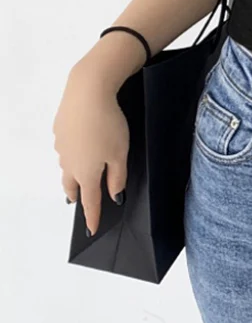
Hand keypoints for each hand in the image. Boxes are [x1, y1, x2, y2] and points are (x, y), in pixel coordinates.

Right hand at [52, 62, 129, 235]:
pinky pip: (65, 147)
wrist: (87, 92)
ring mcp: (61, 146)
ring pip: (66, 167)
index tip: (92, 230)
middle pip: (72, 186)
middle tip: (80, 203)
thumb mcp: (120, 153)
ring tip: (79, 178)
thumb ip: (117, 177)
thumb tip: (114, 196)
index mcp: (86, 172)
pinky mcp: (59, 130)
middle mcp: (69, 163)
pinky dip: (72, 152)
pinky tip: (79, 145)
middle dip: (77, 196)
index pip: (90, 202)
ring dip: (73, 175)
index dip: (92, 217)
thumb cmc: (107, 123)